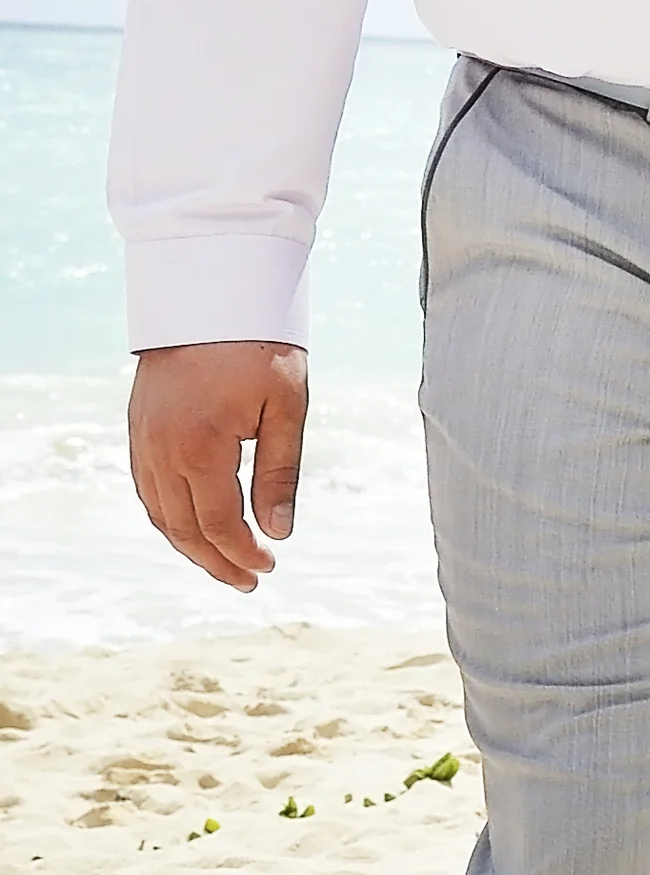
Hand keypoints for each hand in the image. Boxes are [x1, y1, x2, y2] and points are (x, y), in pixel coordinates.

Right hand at [128, 341, 307, 591]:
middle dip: (216, 561)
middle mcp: (161, 450)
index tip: (268, 568)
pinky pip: (147, 489)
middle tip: (248, 581)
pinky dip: (168, 517)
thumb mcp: (286, 407)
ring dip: (189, 545)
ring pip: (159, 513)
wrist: (210, 294)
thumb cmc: (258, 344)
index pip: (218, 524)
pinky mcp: (138, 428)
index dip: (243, 554)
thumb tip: (278, 532)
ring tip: (223, 563)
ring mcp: (143, 439)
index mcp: (200, 448)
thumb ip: (280, 474)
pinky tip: (192, 526)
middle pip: (183, 529)